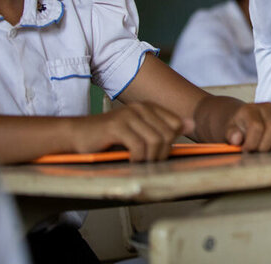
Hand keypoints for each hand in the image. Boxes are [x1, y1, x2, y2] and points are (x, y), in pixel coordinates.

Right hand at [71, 102, 191, 161]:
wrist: (77, 135)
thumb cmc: (109, 138)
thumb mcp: (140, 133)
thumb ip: (165, 129)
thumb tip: (192, 124)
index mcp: (149, 108)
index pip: (176, 125)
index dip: (170, 143)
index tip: (157, 154)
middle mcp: (141, 108)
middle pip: (167, 134)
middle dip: (161, 154)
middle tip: (148, 163)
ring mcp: (129, 115)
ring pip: (155, 141)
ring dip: (150, 158)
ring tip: (139, 163)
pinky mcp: (117, 126)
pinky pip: (139, 146)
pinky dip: (138, 158)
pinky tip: (130, 161)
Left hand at [224, 102, 270, 151]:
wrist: (242, 120)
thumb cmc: (236, 128)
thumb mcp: (228, 131)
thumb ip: (231, 134)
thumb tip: (237, 139)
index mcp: (251, 109)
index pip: (257, 127)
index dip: (252, 143)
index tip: (246, 149)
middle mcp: (268, 108)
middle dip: (265, 146)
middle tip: (257, 150)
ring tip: (267, 148)